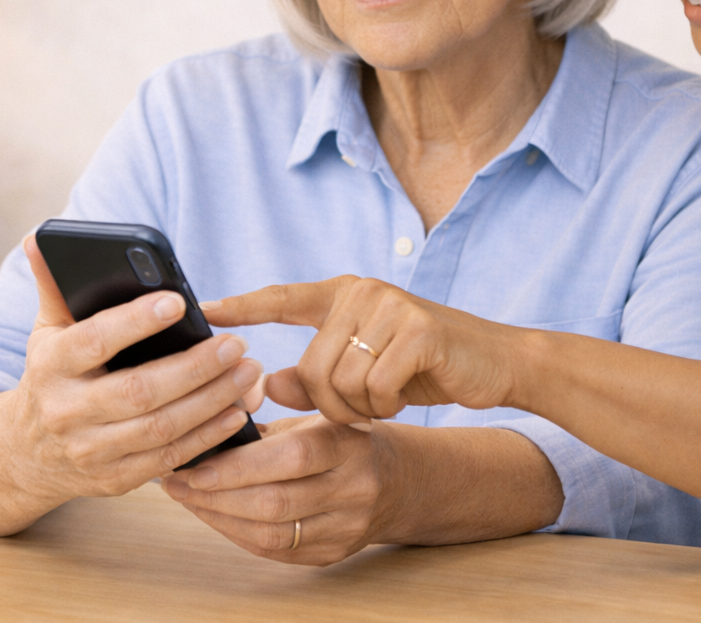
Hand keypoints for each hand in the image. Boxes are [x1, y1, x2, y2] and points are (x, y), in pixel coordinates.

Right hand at [0, 234, 265, 504]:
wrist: (25, 454)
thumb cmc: (50, 377)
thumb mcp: (47, 331)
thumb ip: (54, 286)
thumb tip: (39, 238)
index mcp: (50, 365)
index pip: (95, 340)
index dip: (135, 322)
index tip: (177, 302)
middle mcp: (67, 412)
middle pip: (138, 391)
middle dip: (194, 368)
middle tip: (237, 344)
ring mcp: (91, 451)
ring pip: (160, 429)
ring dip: (211, 401)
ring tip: (249, 371)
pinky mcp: (115, 479)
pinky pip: (168, 460)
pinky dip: (207, 438)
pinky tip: (236, 412)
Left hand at [162, 415, 392, 565]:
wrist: (398, 482)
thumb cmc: (343, 439)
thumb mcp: (319, 411)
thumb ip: (272, 410)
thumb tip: (212, 407)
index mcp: (348, 443)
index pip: (291, 456)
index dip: (239, 464)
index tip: (197, 464)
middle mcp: (353, 489)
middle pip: (276, 501)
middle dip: (217, 495)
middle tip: (177, 482)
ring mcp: (346, 527)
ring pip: (272, 534)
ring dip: (219, 518)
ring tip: (187, 499)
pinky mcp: (333, 554)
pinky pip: (275, 552)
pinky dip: (237, 534)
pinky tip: (214, 515)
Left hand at [201, 275, 527, 425]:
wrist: (496, 363)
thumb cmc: (424, 367)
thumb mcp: (363, 370)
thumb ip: (315, 373)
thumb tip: (269, 384)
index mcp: (343, 295)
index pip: (282, 297)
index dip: (242, 306)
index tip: (205, 309)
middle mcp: (362, 292)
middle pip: (310, 368)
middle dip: (334, 403)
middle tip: (366, 405)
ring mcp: (390, 306)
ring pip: (340, 383)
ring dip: (363, 407)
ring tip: (389, 396)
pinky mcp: (417, 330)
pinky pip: (375, 389)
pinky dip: (389, 406)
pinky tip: (408, 393)